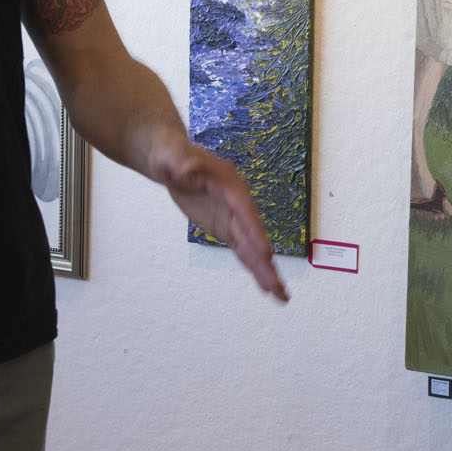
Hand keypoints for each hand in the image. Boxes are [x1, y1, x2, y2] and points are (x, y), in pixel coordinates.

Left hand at [157, 138, 288, 300]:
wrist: (173, 160)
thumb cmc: (172, 156)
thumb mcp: (171, 156)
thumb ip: (179, 161)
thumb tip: (186, 166)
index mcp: (228, 183)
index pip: (244, 209)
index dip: (255, 231)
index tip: (265, 252)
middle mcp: (237, 202)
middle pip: (253, 233)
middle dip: (264, 260)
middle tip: (277, 285)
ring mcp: (234, 217)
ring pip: (251, 246)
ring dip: (264, 269)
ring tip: (280, 294)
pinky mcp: (227, 227)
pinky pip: (242, 249)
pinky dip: (253, 266)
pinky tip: (266, 284)